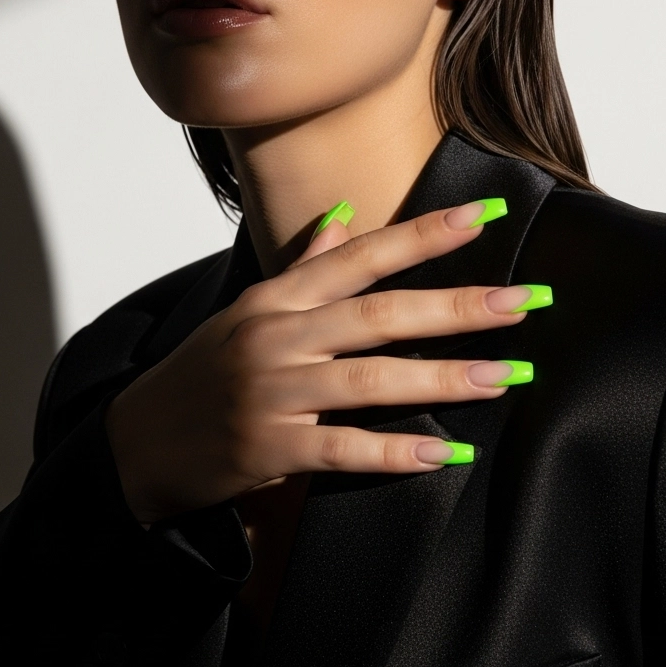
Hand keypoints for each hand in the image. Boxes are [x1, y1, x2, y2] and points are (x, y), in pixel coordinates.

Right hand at [105, 201, 536, 520]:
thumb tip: (344, 217)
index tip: (487, 214)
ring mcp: (272, 394)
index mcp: (275, 298)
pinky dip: (398, 451)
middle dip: (460, 305)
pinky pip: (345, 448)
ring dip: (446, 377)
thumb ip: (301, 268)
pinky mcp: (270, 450)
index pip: (361, 256)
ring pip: (371, 380)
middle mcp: (275, 338)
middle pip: (380, 314)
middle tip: (529, 300)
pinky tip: (448, 451)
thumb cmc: (202, 372)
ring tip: (509, 375)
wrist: (136, 443)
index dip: (425, 234)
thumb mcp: (246, 311)